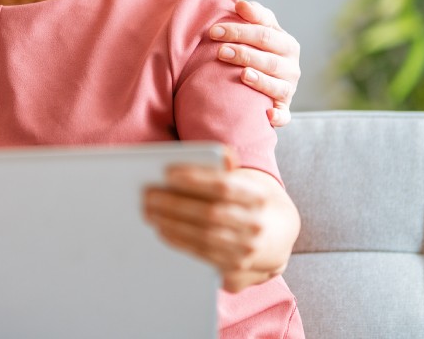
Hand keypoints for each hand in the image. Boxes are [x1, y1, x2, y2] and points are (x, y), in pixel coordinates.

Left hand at [143, 154, 296, 292]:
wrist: (275, 235)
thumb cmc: (247, 200)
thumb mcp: (243, 181)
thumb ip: (223, 168)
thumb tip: (198, 158)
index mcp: (258, 197)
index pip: (224, 186)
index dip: (195, 179)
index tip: (167, 173)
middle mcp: (256, 223)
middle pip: (210, 213)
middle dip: (175, 204)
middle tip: (148, 195)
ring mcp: (247, 248)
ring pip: (204, 236)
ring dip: (172, 224)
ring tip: (149, 212)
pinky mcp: (235, 265)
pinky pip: (202, 253)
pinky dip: (179, 240)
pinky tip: (162, 229)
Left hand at [210, 0, 300, 126]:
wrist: (267, 79)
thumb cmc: (259, 49)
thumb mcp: (260, 28)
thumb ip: (254, 15)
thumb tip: (241, 5)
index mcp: (286, 44)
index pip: (264, 33)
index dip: (239, 31)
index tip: (214, 30)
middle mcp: (291, 67)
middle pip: (269, 59)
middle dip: (244, 53)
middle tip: (220, 51)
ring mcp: (289, 89)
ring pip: (276, 85)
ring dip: (259, 80)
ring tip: (243, 74)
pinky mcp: (284, 110)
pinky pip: (284, 115)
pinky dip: (278, 116)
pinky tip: (266, 114)